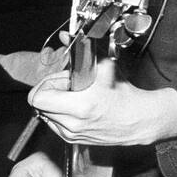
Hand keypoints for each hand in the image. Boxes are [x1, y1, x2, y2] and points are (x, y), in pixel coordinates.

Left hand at [30, 57, 176, 146]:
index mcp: (80, 106)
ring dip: (54, 103)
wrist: (138, 120)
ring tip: (73, 97)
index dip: (46, 83)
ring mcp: (72, 134)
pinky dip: (59, 114)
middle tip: (67, 86)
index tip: (60, 79)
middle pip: (39, 105)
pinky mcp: (73, 140)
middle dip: (50, 91)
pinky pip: (53, 124)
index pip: (38, 98)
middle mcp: (73, 124)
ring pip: (45, 114)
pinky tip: (76, 107)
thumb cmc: (124, 95)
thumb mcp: (103, 67)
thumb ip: (81, 51)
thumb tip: (65, 36)